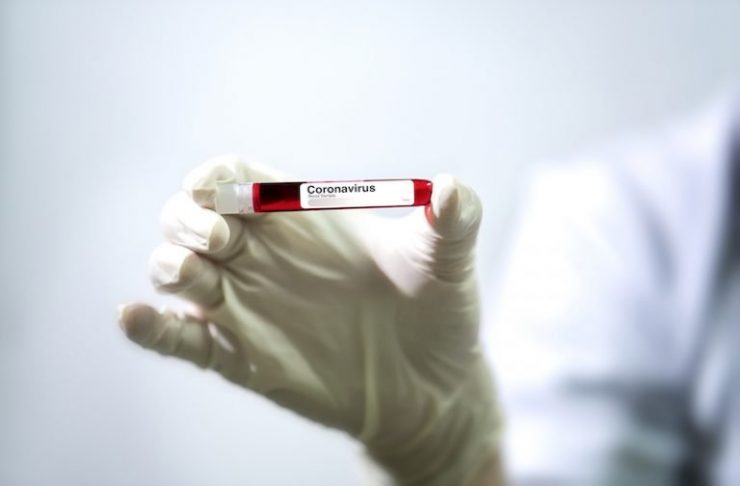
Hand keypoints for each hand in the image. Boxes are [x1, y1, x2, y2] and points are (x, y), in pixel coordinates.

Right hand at [119, 155, 500, 484]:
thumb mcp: (449, 263)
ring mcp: (249, 307)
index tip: (219, 189)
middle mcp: (265, 257)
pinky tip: (135, 317)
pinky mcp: (243, 357)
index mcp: (302, 220)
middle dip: (186, 218)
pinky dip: (151, 329)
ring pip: (175, 271)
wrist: (433, 388)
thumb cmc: (439, 314)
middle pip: (189, 218)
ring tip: (202, 274)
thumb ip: (454, 221)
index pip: (234, 179)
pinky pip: (182, 340)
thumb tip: (451, 189)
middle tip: (222, 237)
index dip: (215, 177)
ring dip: (169, 264)